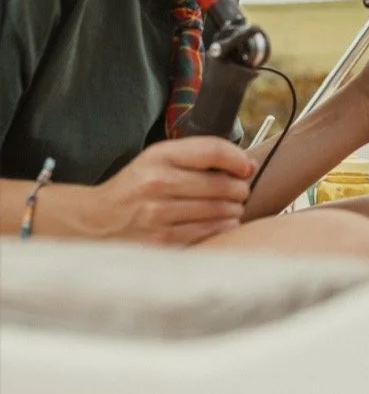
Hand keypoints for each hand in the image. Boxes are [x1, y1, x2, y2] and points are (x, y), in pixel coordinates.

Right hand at [91, 138, 255, 245]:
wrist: (96, 222)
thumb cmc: (136, 187)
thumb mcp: (157, 159)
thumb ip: (197, 156)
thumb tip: (246, 165)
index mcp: (158, 157)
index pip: (213, 150)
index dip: (238, 159)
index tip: (247, 167)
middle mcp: (158, 184)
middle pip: (223, 184)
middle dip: (240, 188)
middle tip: (240, 191)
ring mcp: (159, 215)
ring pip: (220, 210)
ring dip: (235, 209)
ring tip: (232, 207)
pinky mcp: (162, 242)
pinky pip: (209, 232)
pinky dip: (223, 227)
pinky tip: (221, 222)